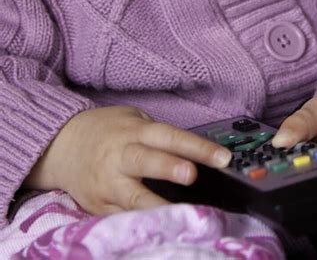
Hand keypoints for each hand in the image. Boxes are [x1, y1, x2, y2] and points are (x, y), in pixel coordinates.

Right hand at [24, 105, 231, 215]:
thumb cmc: (105, 130)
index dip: (196, 146)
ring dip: (156, 205)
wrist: (60, 146)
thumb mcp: (130, 119)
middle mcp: (120, 156)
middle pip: (147, 160)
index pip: (168, 136)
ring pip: (132, 196)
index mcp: (133, 131)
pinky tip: (159, 230)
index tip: (223, 158)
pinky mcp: (98, 207)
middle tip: (192, 174)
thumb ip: (157, 134)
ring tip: (179, 214)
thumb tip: (193, 153)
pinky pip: (121, 217)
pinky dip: (140, 223)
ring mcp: (108, 184)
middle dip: (169, 167)